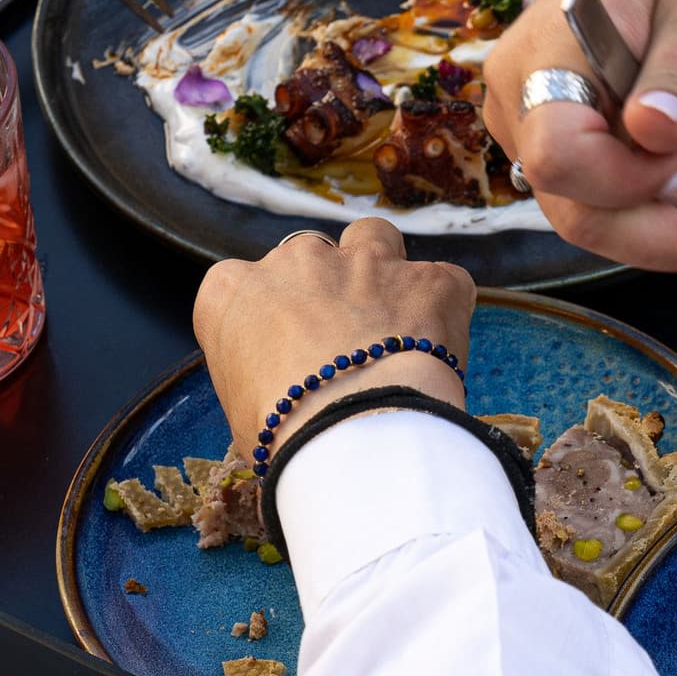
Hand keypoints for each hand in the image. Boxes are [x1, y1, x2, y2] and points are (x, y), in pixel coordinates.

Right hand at [193, 220, 474, 459]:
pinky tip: (440, 347)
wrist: (352, 436)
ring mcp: (363, 260)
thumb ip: (260, 374)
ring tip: (393, 322)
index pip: (250, 287)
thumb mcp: (242, 410)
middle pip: (310, 259)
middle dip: (327, 292)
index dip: (276, 320)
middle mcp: (295, 259)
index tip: (291, 354)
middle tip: (344, 347)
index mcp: (233, 289)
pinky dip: (442, 308)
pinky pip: (442, 281)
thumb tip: (289, 393)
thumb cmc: (284, 436)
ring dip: (382, 270)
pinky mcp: (428, 278)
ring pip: (373, 238)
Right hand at [479, 0, 676, 270]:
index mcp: (545, 59)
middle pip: (580, 210)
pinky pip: (614, 201)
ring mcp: (537, 130)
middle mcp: (522, 104)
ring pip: (601, 217)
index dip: (623, 182)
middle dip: (673, 237)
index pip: (560, 155)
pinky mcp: (568, 147)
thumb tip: (656, 134)